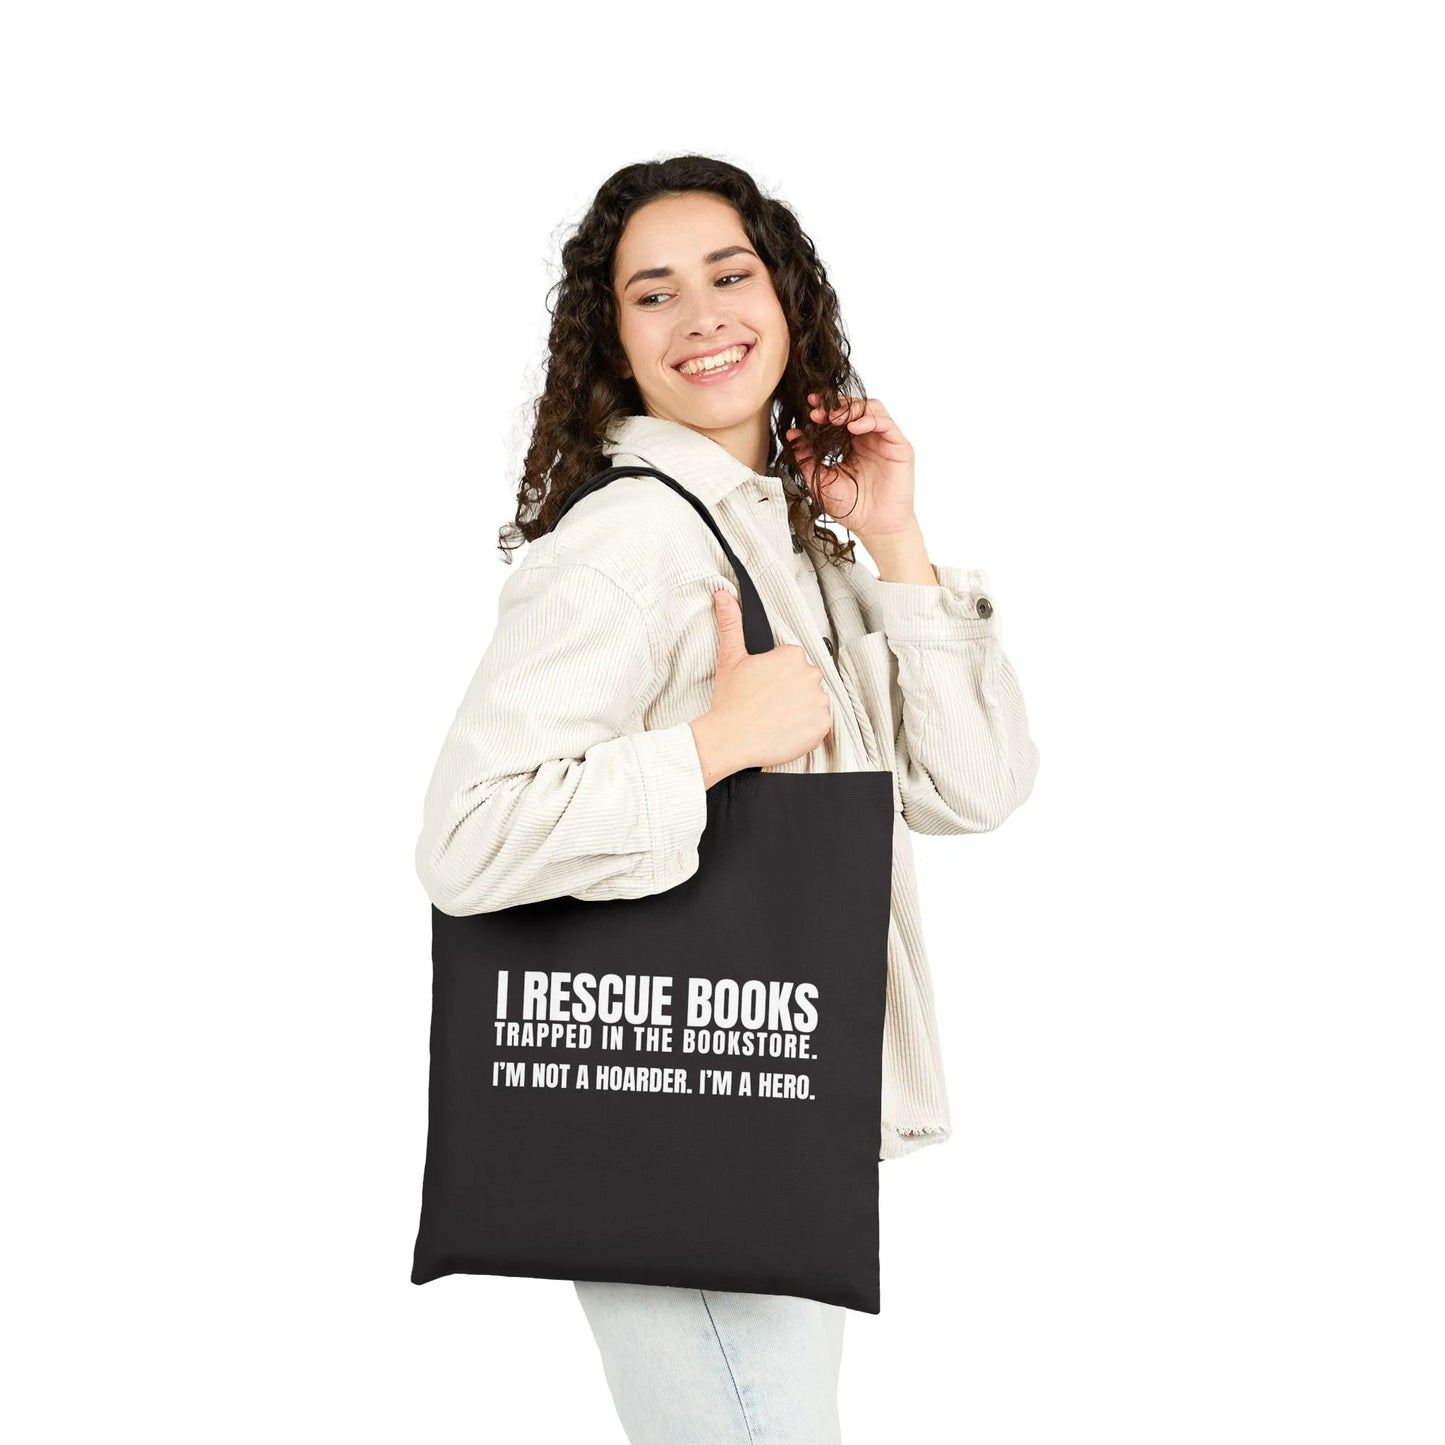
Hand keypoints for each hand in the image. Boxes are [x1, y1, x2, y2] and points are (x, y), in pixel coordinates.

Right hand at [692, 588, 831, 776]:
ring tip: (775, 718)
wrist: (730, 739)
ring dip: (800, 709)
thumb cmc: (730, 701)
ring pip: (813, 702)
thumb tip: (722, 594)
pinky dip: (807, 729)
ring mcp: (818, 701)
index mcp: (792, 655)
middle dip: (791, 691)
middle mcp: (810, 674)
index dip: (777, 676)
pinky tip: (785, 730)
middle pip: (805, 680)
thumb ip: (731, 623)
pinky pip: (820, 724)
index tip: (763, 687)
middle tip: (768, 704)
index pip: (792, 662)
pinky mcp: (822, 726)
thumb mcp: (729, 657)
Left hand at [784, 394, 917, 539]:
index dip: (825, 408)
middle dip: (835, 405)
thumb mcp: (821, 480)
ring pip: (872, 408)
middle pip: (855, 407)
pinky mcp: (899, 447)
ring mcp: (885, 441)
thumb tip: (792, 435)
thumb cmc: (852, 508)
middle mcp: (869, 439)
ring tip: (833, 418)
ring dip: (851, 408)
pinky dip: (869, 420)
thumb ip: (807, 458)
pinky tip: (853, 427)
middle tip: (817, 411)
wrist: (875, 528)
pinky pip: (886, 424)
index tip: (808, 407)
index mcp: (852, 444)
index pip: (840, 416)